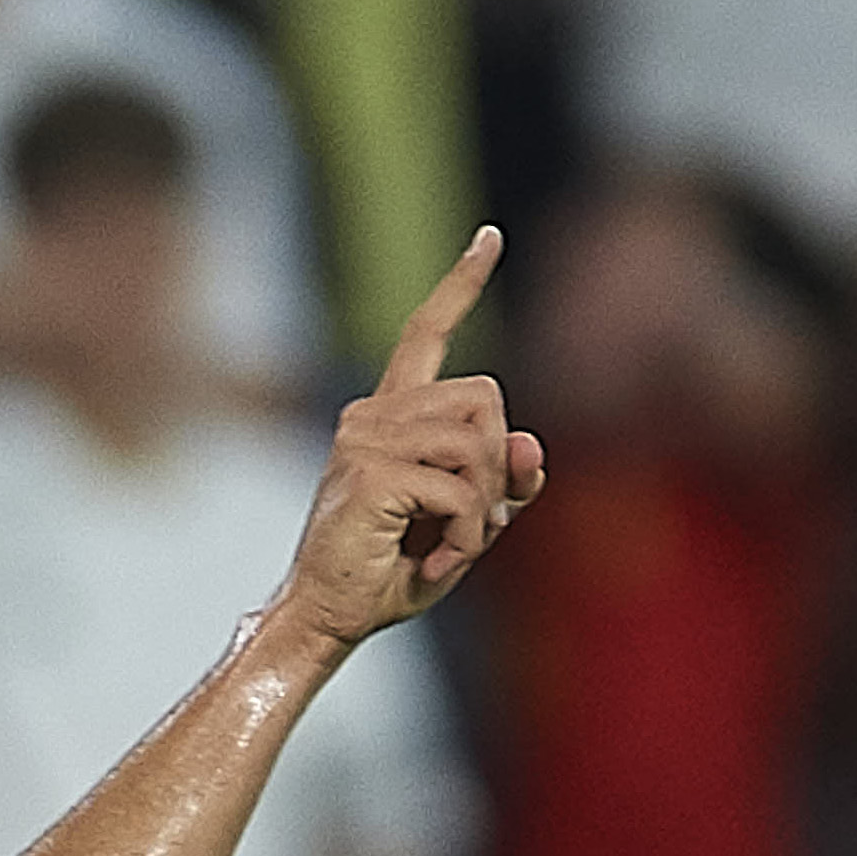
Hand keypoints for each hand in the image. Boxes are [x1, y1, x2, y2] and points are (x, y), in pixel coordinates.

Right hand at [269, 228, 546, 650]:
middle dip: (498, 467)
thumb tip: (530, 442)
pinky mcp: (370, 473)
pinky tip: (437, 561)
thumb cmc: (389, 573)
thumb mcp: (466, 524)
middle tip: (474, 526)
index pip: (425, 333)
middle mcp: (372, 415)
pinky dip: (467, 534)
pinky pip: (460, 488)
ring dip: (484, 510)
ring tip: (451, 548)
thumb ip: (502, 483)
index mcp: (389, 416)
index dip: (461, 284)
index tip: (490, 237)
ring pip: (479, 443)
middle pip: (486, 396)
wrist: (326, 618)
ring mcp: (365, 439)